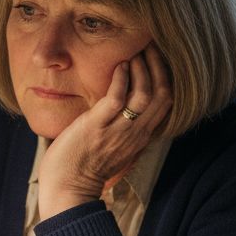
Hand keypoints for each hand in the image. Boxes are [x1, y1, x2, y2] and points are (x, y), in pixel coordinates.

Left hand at [39, 44, 172, 216]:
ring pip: (145, 94)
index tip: (158, 57)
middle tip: (151, 44)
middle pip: (163, 94)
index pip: (166, 102)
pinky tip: (120, 65)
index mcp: (140, 137)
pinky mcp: (96, 128)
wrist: (68, 191)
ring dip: (142, 68)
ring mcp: (117, 131)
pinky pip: (117, 99)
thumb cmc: (84, 169)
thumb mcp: (113, 147)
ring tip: (136, 50)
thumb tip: (118, 106)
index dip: (167, 77)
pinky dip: (122, 79)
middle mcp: (135, 134)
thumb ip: (121, 128)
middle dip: (160, 66)